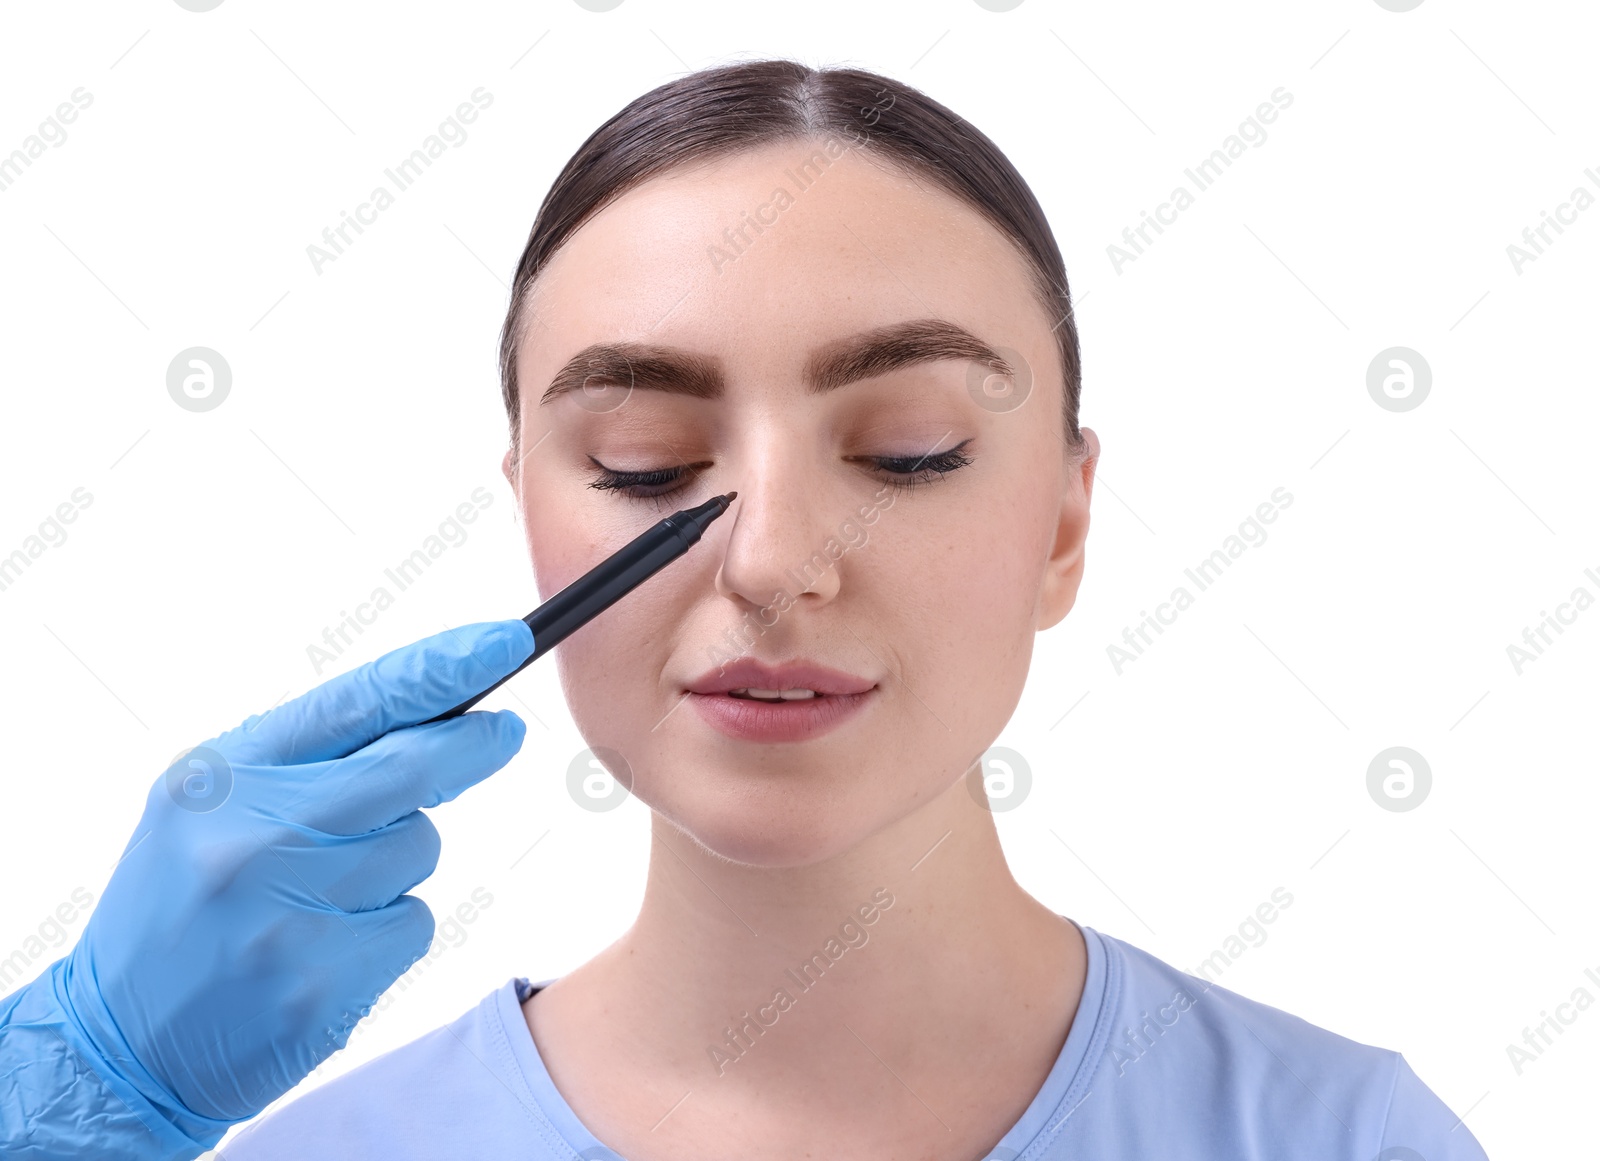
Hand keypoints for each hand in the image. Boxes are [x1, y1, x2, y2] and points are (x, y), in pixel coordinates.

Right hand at [52, 618, 532, 1136]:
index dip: (439, 667)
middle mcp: (252, 840)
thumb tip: (436, 714)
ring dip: (398, 862)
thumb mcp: (210, 805)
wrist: (123, 1047)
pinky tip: (327, 949)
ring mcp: (289, 917)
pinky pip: (413, 923)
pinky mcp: (325, 987)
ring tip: (321, 894)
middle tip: (505, 733)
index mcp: (221, 780)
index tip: (503, 643)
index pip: (352, 704)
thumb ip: (307, 758)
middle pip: (410, 769)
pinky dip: (389, 929)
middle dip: (470, 746)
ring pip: (419, 847)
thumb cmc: (184, 904)